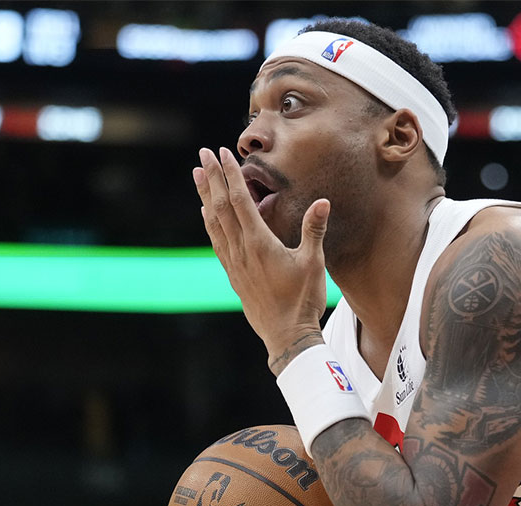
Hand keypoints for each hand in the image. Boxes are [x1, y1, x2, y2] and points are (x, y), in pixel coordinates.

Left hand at [193, 147, 330, 373]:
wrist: (286, 336)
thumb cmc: (303, 300)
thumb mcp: (313, 263)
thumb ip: (314, 230)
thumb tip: (322, 201)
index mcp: (259, 243)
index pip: (239, 200)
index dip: (230, 175)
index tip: (221, 153)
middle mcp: (241, 250)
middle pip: (220, 207)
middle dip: (212, 178)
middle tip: (203, 154)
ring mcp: (234, 263)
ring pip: (214, 222)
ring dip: (205, 197)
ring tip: (198, 176)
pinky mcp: (233, 274)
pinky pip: (216, 241)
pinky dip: (209, 222)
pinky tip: (206, 214)